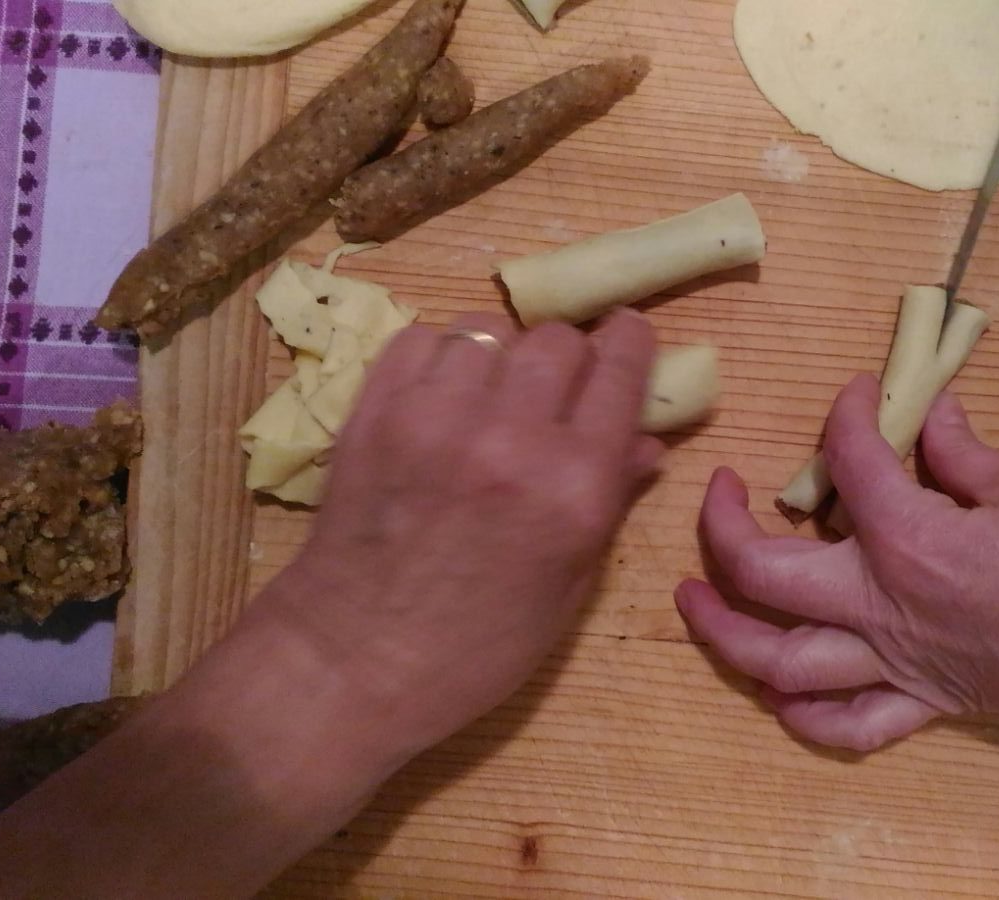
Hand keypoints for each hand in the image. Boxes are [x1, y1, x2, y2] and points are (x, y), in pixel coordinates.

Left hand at [258, 310, 661, 747]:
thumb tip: (644, 441)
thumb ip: (609, 499)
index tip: (628, 344)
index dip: (632, 347)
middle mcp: (511, 436)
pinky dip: (441, 358)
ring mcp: (436, 415)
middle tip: (558, 390)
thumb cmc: (478, 646)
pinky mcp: (376, 409)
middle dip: (571, 357)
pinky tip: (443, 398)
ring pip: (490, 330)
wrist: (353, 662)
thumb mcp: (569, 587)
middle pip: (558, 339)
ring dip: (502, 356)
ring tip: (493, 396)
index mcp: (573, 486)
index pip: (620, 369)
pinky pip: (422, 340)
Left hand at [676, 375, 998, 751]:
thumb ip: (960, 452)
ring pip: (779, 664)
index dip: (845, 413)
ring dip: (725, 633)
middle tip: (720, 493)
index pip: (848, 460)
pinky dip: (802, 717)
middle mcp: (883, 607)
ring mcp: (897, 663)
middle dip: (721, 531)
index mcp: (909, 540)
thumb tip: (928, 412)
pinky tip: (779, 695)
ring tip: (696, 601)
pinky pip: (847, 726)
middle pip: (763, 575)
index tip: (856, 394)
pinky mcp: (925, 703)